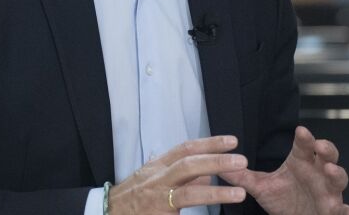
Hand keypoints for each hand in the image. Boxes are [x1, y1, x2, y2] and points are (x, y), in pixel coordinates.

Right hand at [108, 135, 247, 213]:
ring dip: (215, 193)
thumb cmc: (135, 195)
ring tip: (239, 193)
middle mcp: (157, 180)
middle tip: (240, 161)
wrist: (109, 212)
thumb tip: (207, 174)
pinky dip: (202, 211)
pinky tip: (218, 214)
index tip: (232, 141)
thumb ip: (181, 176)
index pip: (186, 149)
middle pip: (187, 166)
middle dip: (215, 162)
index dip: (209, 143)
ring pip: (188, 195)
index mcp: (158, 167)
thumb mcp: (155, 178)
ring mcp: (158, 200)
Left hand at [221, 126, 348, 214]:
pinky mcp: (333, 211)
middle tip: (321, 146)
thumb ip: (242, 176)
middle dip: (327, 150)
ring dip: (337, 174)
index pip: (305, 146)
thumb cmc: (284, 200)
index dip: (305, 138)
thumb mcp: (261, 187)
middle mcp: (318, 174)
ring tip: (330, 170)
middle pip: (328, 156)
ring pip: (339, 179)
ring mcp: (328, 192)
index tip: (301, 131)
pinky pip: (345, 211)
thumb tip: (219, 165)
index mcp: (302, 163)